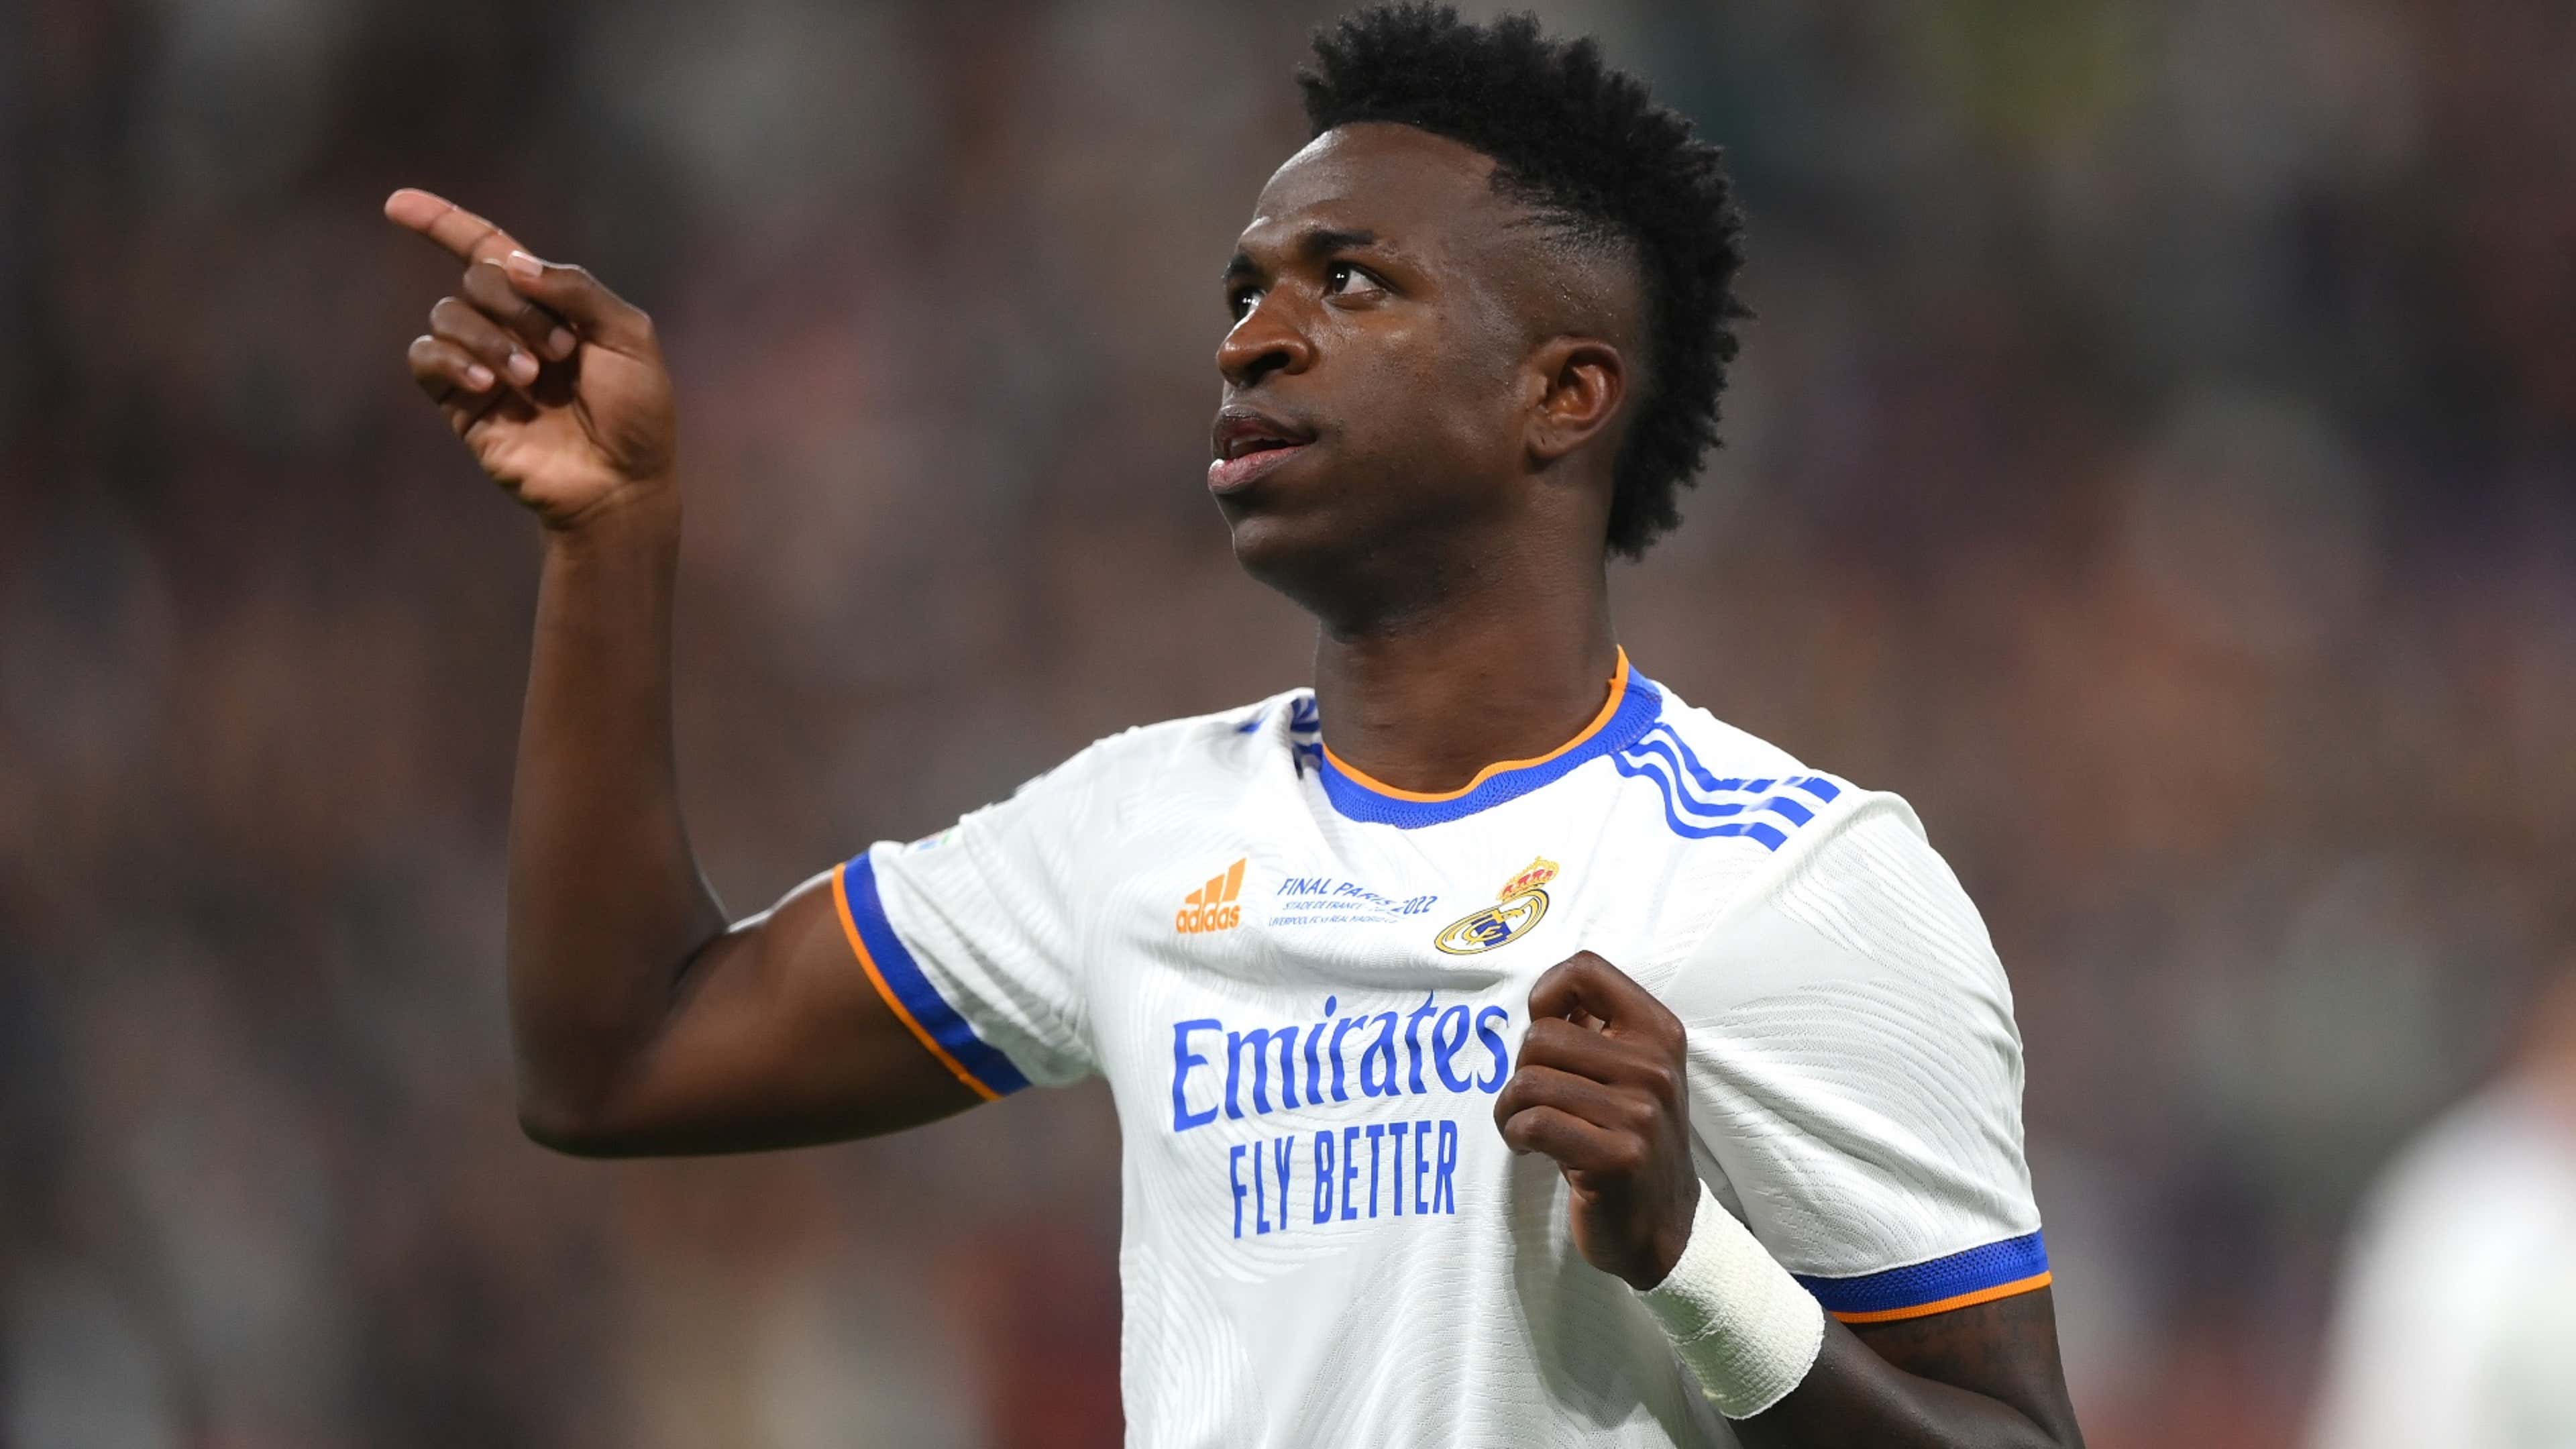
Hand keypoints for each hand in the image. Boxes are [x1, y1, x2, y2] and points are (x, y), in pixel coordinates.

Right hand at [385, 188, 677, 528]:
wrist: (621, 482)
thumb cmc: (637, 413)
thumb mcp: (629, 337)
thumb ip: (576, 289)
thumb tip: (511, 262)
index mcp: (551, 304)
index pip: (488, 249)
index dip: (444, 223)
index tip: (398, 204)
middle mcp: (510, 327)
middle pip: (477, 276)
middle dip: (517, 305)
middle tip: (562, 352)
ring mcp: (482, 364)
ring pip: (448, 313)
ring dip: (490, 336)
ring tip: (531, 378)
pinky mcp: (461, 402)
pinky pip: (426, 357)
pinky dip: (452, 358)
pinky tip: (489, 384)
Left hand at [1494, 951, 1699, 1289]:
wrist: (1663, 1226)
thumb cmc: (1625, 1139)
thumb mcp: (1625, 1073)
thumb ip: (1593, 1030)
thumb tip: (1543, 999)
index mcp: (1658, 1031)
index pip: (1586, 970)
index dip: (1546, 995)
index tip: (1543, 1033)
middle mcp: (1655, 1066)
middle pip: (1541, 1035)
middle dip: (1520, 1070)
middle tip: (1534, 1102)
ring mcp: (1641, 1113)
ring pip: (1529, 1081)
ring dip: (1509, 1109)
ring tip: (1525, 1128)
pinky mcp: (1617, 1158)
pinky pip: (1533, 1123)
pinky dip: (1516, 1135)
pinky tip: (1530, 1149)